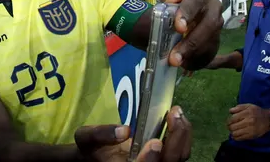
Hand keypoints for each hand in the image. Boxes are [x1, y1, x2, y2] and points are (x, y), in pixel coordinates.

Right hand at [75, 107, 190, 160]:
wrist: (97, 157)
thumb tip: (123, 131)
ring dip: (182, 135)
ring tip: (177, 113)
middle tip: (175, 114)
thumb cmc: (91, 150)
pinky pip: (179, 152)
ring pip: (179, 157)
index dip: (149, 159)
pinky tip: (178, 118)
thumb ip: (101, 135)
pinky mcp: (164, 158)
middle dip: (175, 140)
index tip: (154, 143)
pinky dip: (182, 135)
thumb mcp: (86, 139)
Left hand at [162, 0, 222, 69]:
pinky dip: (198, 60)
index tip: (179, 27)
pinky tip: (186, 65)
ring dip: (194, 54)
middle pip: (209, 24)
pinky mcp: (217, 38)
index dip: (188, 12)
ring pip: (211, 40)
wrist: (176, 17)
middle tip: (175, 55)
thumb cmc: (172, 5)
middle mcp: (214, 6)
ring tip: (177, 62)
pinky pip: (212, 51)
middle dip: (192, 41)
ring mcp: (218, 23)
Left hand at [228, 104, 269, 140]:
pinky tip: (236, 135)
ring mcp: (250, 129)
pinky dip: (236, 137)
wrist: (269, 119)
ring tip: (233, 131)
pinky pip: (240, 138)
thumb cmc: (257, 111)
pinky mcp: (252, 135)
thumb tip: (230, 112)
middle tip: (230, 127)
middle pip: (233, 127)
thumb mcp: (248, 106)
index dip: (228, 121)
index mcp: (246, 113)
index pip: (233, 119)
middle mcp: (248, 122)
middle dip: (229, 127)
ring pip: (235, 133)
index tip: (228, 122)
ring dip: (232, 132)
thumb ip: (238, 107)